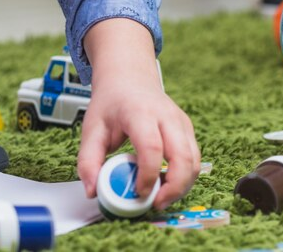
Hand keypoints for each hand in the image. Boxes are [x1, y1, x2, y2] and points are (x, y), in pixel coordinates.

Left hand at [77, 19, 200, 209]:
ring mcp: (181, 122)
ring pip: (194, 160)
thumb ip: (88, 161)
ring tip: (160, 198)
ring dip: (182, 185)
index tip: (138, 193)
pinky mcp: (187, 130)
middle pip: (183, 156)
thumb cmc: (112, 102)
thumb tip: (93, 191)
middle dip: (174, 187)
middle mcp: (166, 116)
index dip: (149, 174)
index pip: (152, 146)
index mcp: (140, 112)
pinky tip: (166, 185)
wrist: (130, 78)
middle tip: (156, 204)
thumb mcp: (92, 128)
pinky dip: (184, 177)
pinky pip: (194, 158)